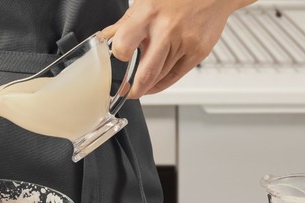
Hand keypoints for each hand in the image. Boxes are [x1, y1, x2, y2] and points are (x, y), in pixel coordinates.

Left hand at [103, 0, 254, 97]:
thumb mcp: (146, 2)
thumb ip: (125, 23)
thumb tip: (106, 38)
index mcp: (149, 15)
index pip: (124, 46)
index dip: (119, 57)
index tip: (119, 60)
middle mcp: (167, 30)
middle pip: (146, 73)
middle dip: (133, 89)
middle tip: (127, 92)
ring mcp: (185, 44)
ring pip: (160, 78)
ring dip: (147, 86)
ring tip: (141, 84)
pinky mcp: (198, 53)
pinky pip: (175, 76)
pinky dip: (162, 84)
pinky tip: (155, 83)